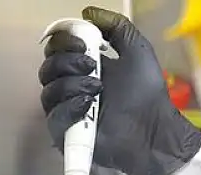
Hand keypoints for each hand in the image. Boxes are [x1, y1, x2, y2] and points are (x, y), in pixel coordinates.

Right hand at [39, 6, 200, 174]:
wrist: (153, 129)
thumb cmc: (147, 94)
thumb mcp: (137, 51)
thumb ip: (116, 27)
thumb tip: (88, 12)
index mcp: (84, 67)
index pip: (57, 49)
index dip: (63, 41)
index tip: (83, 43)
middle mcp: (72, 88)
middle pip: (47, 68)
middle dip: (67, 62)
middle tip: (92, 66)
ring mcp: (68, 111)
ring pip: (49, 92)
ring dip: (73, 85)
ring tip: (97, 90)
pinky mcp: (66, 134)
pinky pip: (54, 117)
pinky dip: (70, 108)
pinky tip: (89, 106)